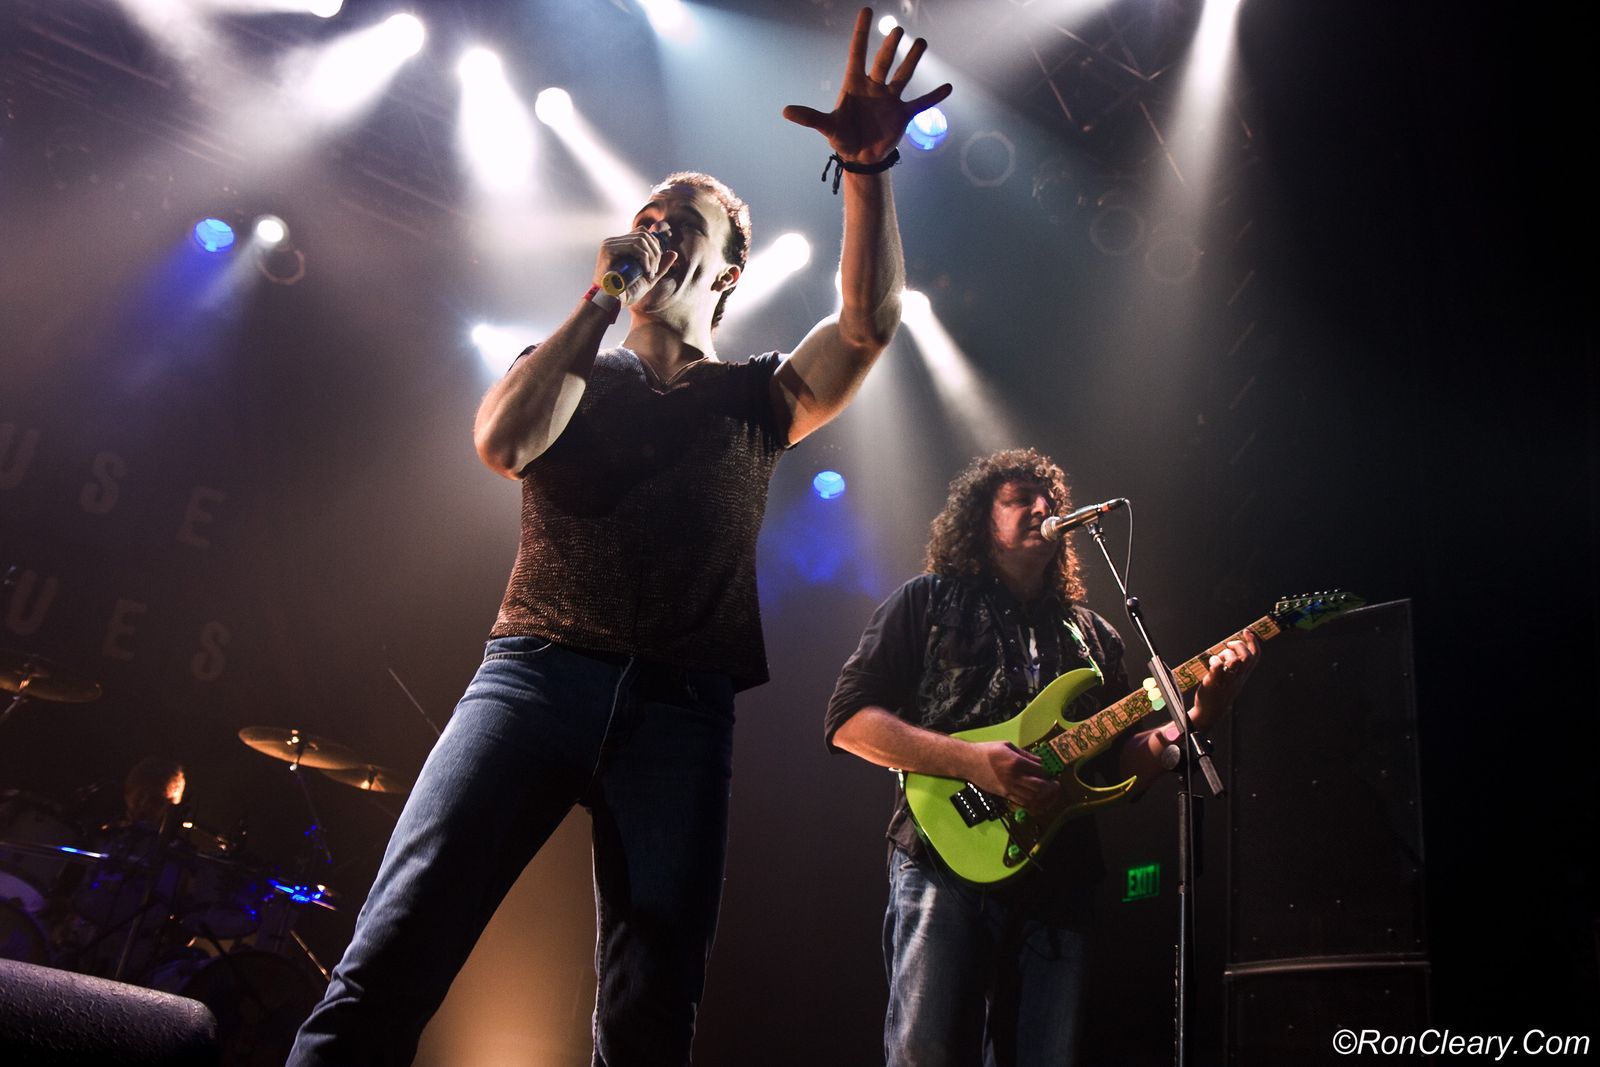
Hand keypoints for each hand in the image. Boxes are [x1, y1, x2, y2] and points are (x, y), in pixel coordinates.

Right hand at [593, 227, 677, 304]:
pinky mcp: (608, 249)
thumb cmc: (626, 293)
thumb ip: (660, 265)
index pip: (643, 233)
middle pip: (644, 234)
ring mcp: (610, 244)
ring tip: (649, 272)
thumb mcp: (648, 277)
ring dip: (651, 256)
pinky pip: (634, 246)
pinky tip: (645, 270)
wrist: (610, 303)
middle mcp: (614, 241)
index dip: (655, 246)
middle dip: (655, 252)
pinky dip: (644, 258)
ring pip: (640, 239)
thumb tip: (674, 252)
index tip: (654, 267)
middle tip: (653, 271)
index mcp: (620, 245)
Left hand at [782, 7, 952, 163]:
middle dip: (890, 47)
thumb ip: (810, 118)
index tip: (866, 10)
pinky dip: (934, 97)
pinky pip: (921, 104)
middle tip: (897, 29)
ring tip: (922, 42)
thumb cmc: (842, 137)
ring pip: (903, 76)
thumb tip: (785, 111)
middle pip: (883, 62)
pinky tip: (948, 87)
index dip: (861, 33)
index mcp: (855, 84)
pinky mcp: (902, 115)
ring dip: (913, 60)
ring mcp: (890, 99)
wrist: (860, 157)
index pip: (857, 53)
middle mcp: (874, 87)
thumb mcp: (827, 127)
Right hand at [966, 741, 1059, 813]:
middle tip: (1055, 785)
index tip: (1049, 771)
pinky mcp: (1004, 794)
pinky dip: (1033, 804)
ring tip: (1049, 794)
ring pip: (1033, 798)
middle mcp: (1014, 777)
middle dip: (1051, 787)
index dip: (1047, 772)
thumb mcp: (1008, 746)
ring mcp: (1009, 787)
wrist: (969, 762)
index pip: (1040, 770)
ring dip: (1044, 798)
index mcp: (1016, 762)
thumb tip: (1039, 761)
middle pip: (1040, 787)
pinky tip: (1038, 800)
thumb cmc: (987, 751)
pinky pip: (1022, 803)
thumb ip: (1025, 754)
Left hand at [1191, 629, 1259, 729]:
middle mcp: (1237, 678)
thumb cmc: (1219, 693)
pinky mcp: (1214, 683)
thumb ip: (1234, 667)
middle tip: (1228, 645)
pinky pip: (1218, 668)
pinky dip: (1214, 661)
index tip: (1247, 632)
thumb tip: (1228, 649)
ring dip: (1225, 654)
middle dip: (1239, 645)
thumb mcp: (1232, 680)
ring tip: (1217, 657)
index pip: (1255, 657)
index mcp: (1243, 676)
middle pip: (1246, 657)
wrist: (1210, 712)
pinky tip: (1210, 663)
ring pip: (1234, 661)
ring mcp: (1226, 681)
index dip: (1253, 642)